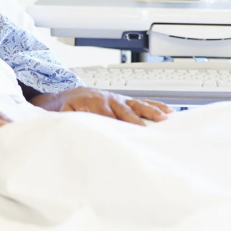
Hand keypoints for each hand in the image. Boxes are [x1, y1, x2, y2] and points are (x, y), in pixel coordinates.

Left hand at [30, 87, 172, 125]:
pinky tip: (167, 110)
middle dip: (136, 120)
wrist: (67, 94)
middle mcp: (110, 100)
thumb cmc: (66, 107)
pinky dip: (154, 105)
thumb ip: (69, 120)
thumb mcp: (63, 114)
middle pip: (126, 111)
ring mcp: (119, 99)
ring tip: (165, 117)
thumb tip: (73, 129)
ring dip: (151, 111)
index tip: (126, 136)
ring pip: (137, 105)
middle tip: (146, 130)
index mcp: (95, 103)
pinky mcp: (124, 101)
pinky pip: (141, 102)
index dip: (116, 125)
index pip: (108, 116)